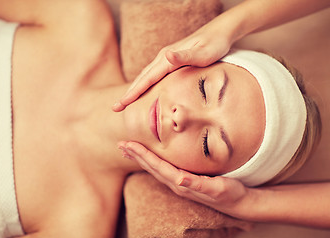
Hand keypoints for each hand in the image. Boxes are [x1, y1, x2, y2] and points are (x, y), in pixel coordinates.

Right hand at [112, 22, 231, 111]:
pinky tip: (143, 91)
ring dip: (134, 89)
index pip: (146, 79)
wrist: (220, 31)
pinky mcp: (170, 61)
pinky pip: (152, 75)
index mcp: (167, 59)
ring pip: (145, 77)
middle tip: (115, 108)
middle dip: (128, 93)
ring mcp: (166, 59)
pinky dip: (144, 84)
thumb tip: (166, 56)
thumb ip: (184, 56)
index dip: (133, 93)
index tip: (121, 104)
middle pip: (141, 78)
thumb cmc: (215, 44)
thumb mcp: (204, 53)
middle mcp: (163, 58)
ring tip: (125, 101)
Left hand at [119, 141, 251, 216]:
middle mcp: (177, 184)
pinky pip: (163, 170)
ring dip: (141, 159)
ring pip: (155, 169)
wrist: (237, 203)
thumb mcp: (217, 188)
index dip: (143, 155)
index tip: (128, 145)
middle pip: (151, 167)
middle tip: (121, 144)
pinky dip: (152, 162)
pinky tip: (148, 158)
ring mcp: (179, 184)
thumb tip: (181, 179)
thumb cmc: (229, 193)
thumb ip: (198, 184)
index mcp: (182, 183)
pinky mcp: (184, 182)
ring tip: (128, 150)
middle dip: (136, 155)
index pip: (157, 166)